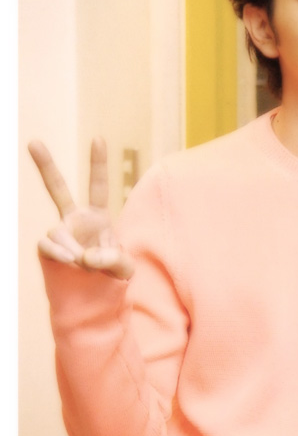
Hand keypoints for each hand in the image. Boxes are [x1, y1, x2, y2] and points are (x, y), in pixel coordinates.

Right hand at [28, 137, 134, 279]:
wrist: (93, 297)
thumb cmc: (113, 277)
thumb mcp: (125, 269)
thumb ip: (114, 260)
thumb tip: (87, 256)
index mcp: (98, 215)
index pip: (97, 185)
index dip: (97, 163)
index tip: (98, 138)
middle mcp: (75, 219)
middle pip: (57, 188)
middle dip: (45, 166)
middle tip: (33, 141)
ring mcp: (59, 232)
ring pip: (58, 231)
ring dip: (72, 248)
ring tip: (83, 263)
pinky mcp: (47, 247)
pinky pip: (47, 244)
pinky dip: (60, 253)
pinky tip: (70, 261)